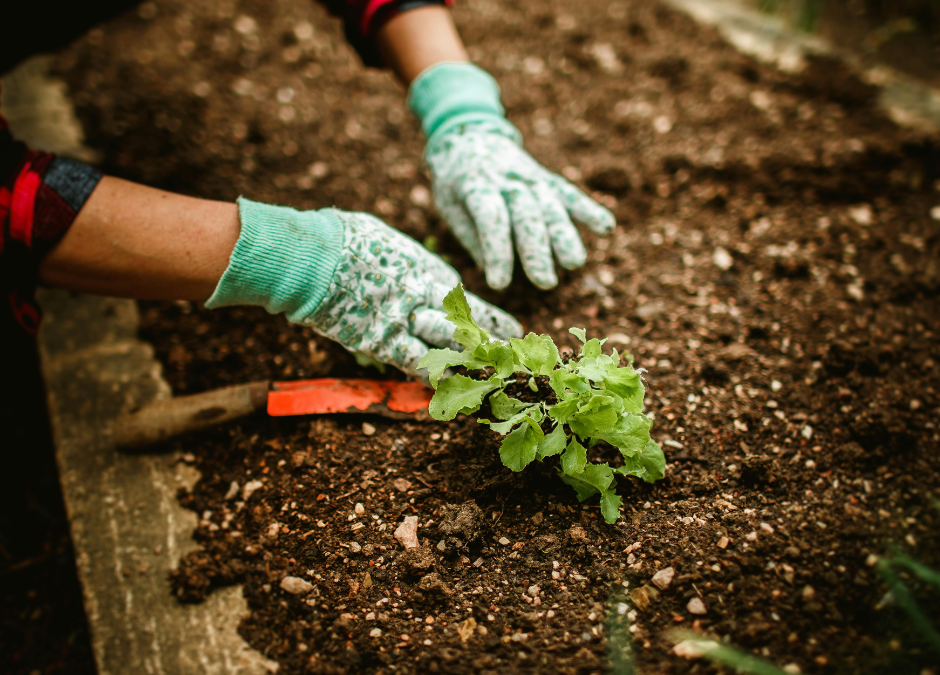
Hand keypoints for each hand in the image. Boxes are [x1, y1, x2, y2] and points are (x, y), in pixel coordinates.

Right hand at [206, 199, 521, 374]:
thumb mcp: (385, 241)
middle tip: (514, 360)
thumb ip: (402, 260)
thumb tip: (404, 263)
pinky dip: (431, 379)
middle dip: (492, 345)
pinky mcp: (383, 342)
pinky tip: (448, 393)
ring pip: (450, 348)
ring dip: (471, 365)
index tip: (510, 329)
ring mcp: (407, 321)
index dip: (489, 318)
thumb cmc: (344, 238)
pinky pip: (416, 365)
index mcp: (427, 269)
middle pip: (467, 327)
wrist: (315, 255)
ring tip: (494, 379)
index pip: (466, 301)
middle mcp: (426, 297)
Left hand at [409, 63, 614, 290]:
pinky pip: (569, 193)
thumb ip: (471, 235)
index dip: (496, 251)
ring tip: (574, 263)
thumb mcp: (448, 205)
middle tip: (544, 282)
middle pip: (526, 214)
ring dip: (565, 235)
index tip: (500, 284)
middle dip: (537, 249)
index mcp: (475, 185)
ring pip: (551, 205)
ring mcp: (530, 176)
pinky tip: (607, 227)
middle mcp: (506, 178)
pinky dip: (588, 208)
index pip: (490, 218)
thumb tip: (493, 269)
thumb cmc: (455, 182)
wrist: (469, 135)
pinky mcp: (546, 178)